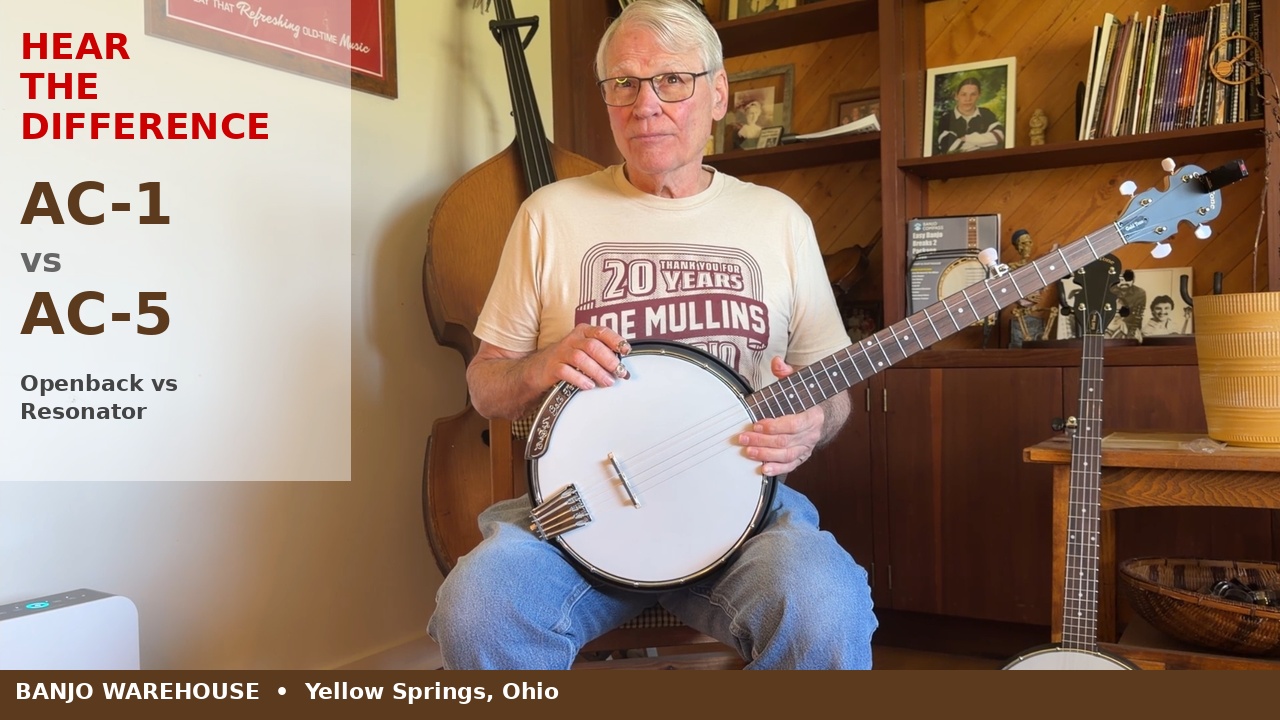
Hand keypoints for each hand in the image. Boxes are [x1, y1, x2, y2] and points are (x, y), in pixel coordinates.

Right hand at [532, 323, 630, 391]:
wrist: (538, 369)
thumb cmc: (568, 360)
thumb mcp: (584, 350)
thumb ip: (602, 353)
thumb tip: (623, 366)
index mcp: (583, 332)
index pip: (601, 331)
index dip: (615, 340)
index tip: (626, 351)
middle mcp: (572, 339)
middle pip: (592, 346)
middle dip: (608, 360)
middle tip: (619, 372)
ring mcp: (560, 352)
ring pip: (580, 358)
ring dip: (597, 371)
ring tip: (607, 382)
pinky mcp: (552, 367)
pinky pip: (566, 371)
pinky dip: (579, 379)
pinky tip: (589, 386)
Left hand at [737, 357, 824, 475]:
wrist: (823, 412)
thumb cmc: (807, 398)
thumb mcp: (800, 381)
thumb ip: (787, 373)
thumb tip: (777, 363)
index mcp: (813, 416)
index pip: (794, 424)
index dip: (775, 426)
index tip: (757, 424)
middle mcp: (811, 434)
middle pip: (785, 441)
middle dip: (762, 440)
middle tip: (744, 438)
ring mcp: (807, 447)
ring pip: (786, 455)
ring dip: (765, 454)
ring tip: (748, 452)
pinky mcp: (802, 456)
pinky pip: (790, 465)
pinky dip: (777, 469)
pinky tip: (763, 469)